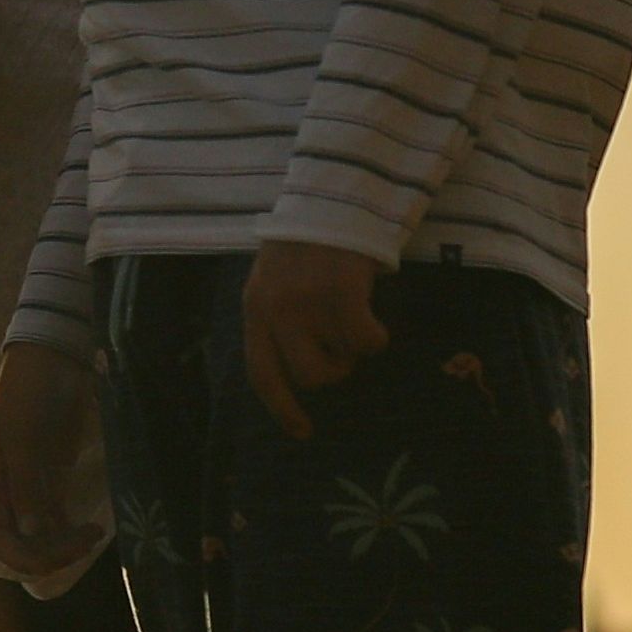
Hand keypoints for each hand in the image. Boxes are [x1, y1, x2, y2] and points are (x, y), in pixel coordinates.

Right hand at [0, 341, 100, 584]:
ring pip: (39, 535)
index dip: (21, 556)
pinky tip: (93, 528)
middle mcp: (2, 489)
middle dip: (49, 553)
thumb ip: (26, 485)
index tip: (60, 554)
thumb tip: (31, 532)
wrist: (54, 358)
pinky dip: (72, 530)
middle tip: (85, 543)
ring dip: (64, 544)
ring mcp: (27, 485)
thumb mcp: (24, 435)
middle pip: (17, 543)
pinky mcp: (50, 479)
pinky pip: (57, 518)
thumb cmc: (30, 391)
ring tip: (93, 534)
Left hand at [240, 238, 388, 438]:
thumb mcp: (273, 282)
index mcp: (255, 310)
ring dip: (354, 349)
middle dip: (332, 371)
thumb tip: (301, 370)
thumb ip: (278, 320)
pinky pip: (366, 341)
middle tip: (342, 351)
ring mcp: (309, 303)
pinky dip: (376, 337)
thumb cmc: (306, 245)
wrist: (331, 199)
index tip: (302, 431)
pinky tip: (375, 317)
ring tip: (355, 319)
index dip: (281, 408)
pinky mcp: (343, 293)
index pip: (262, 373)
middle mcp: (276, 311)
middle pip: (307, 376)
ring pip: (342, 359)